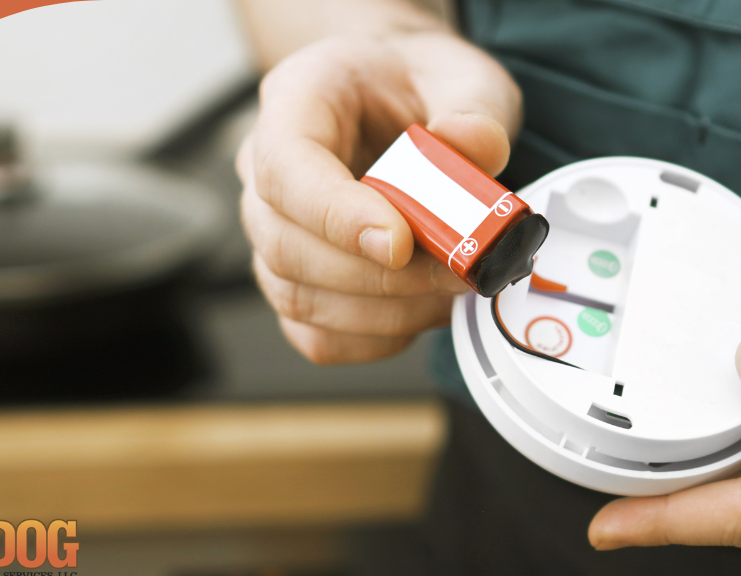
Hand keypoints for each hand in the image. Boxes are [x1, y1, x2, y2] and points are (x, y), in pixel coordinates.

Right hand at [237, 31, 520, 362]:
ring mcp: (274, 231)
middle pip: (288, 245)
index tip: (402, 242)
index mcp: (295, 101)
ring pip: (299, 297)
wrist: (402, 97)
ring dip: (385, 312)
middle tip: (457, 270)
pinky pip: (315, 335)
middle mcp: (266, 169)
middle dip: (380, 276)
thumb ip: (473, 109)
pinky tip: (421, 310)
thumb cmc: (417, 83)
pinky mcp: (296, 281)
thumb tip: (473, 147)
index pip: (287, 168)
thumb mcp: (462, 73)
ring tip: (450, 289)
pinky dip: (374, 338)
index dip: (338, 215)